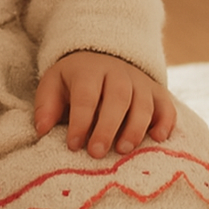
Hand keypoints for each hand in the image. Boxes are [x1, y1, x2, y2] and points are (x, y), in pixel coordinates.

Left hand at [33, 50, 175, 159]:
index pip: (86, 95)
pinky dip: (165, 122)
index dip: (80, 120)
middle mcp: (118, 72)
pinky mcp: (157, 91)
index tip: (73, 144)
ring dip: (135, 128)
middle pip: (117, 98)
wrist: (102, 55)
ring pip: (143, 103)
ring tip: (122, 150)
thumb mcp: (54, 83)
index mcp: (89, 70)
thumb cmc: (74, 79)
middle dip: (107, 127)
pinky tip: (157, 138)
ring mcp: (140, 81)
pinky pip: (166, 106)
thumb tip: (42, 130)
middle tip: (97, 153)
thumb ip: (46, 105)